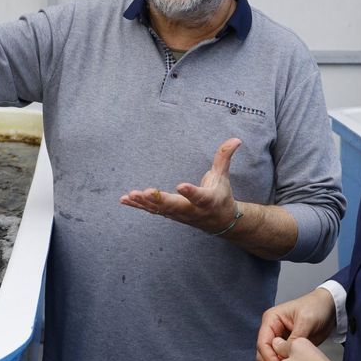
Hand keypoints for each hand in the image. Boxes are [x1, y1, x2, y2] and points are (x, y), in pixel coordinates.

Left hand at [120, 137, 240, 232]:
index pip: (199, 197)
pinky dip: (138, 206)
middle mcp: (192, 210)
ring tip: (131, 195)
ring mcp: (178, 214)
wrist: (220, 222)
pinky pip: (152, 211)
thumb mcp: (224, 177)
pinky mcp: (169, 214)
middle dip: (159, 200)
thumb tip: (236, 139)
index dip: (190, 192)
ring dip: (144, 203)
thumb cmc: (220, 195)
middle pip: (175, 207)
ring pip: (160, 210)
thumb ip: (224, 158)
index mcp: (207, 200)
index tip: (181, 186)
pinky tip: (124, 200)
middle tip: (144, 192)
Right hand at [257, 288, 336, 360]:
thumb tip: (284, 355)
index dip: (268, 357)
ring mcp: (280, 337)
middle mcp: (272, 329)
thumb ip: (294, 338)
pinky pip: (282, 357)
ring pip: (272, 356)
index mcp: (271, 319)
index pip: (262, 342)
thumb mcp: (305, 321)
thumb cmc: (316, 307)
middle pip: (264, 351)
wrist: (331, 308)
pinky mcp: (288, 345)